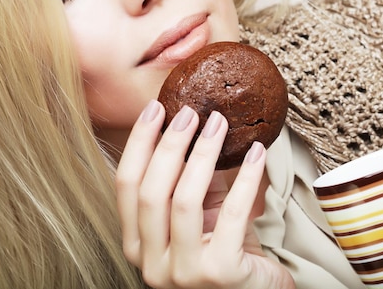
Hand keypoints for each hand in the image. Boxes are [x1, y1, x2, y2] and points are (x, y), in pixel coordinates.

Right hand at [115, 100, 294, 288]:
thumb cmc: (225, 249)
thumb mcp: (200, 212)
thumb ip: (190, 178)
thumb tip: (193, 121)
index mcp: (137, 244)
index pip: (126, 186)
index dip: (138, 143)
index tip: (154, 109)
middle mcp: (151, 262)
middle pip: (151, 192)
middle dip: (169, 144)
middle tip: (189, 113)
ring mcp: (182, 273)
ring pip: (184, 200)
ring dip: (202, 154)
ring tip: (219, 123)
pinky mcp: (219, 273)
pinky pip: (231, 214)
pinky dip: (246, 177)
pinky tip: (256, 152)